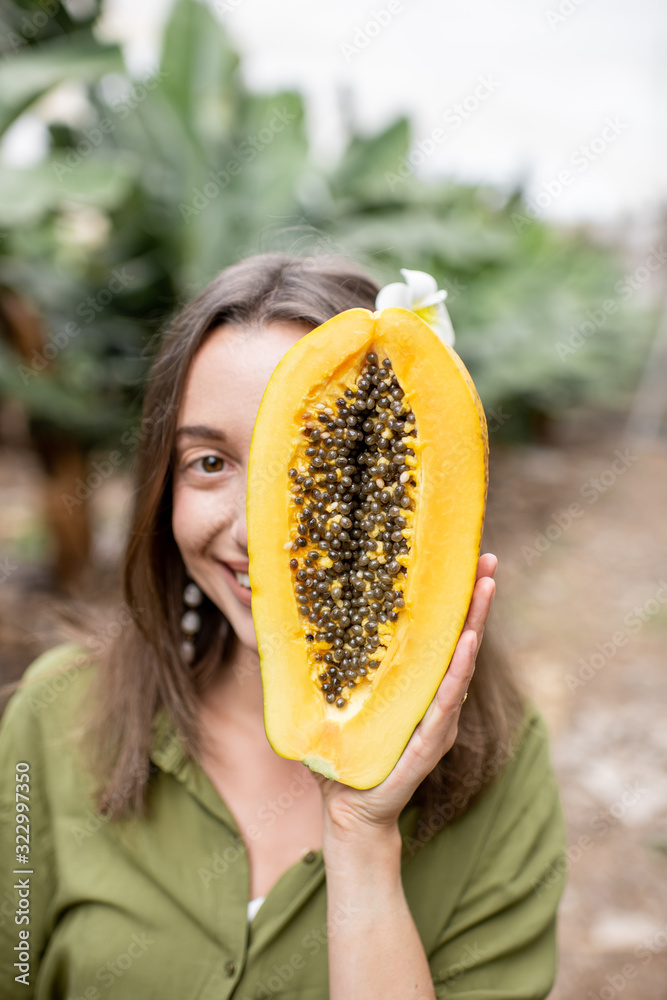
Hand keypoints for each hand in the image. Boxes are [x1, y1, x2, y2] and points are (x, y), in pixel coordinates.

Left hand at [312, 553, 497, 841]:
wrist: (346, 812)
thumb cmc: (340, 756)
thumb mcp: (328, 701)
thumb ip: (324, 666)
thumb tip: (295, 621)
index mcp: (412, 684)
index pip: (436, 633)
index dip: (450, 598)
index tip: (461, 560)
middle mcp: (432, 697)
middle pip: (458, 640)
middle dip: (475, 600)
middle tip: (488, 558)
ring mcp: (436, 720)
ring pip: (461, 664)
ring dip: (474, 625)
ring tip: (485, 588)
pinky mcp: (430, 743)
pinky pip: (446, 702)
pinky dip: (457, 672)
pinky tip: (467, 643)